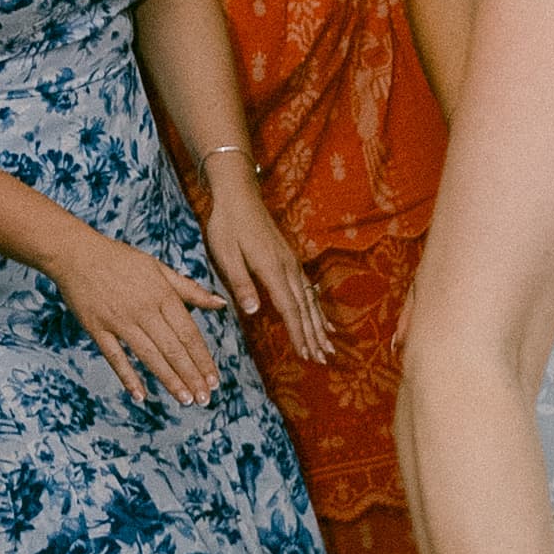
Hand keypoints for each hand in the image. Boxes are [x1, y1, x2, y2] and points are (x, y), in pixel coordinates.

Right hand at [50, 223, 229, 405]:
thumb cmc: (120, 260)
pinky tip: (141, 396)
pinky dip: (127, 376)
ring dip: (169, 379)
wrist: (75, 253)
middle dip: (191, 376)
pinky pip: (114, 356)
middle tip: (204, 399)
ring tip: (185, 400)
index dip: (202, 359)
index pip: (188, 333)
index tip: (214, 380)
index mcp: (162, 295)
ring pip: (149, 355)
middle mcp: (143, 310)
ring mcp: (118, 320)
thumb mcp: (159, 268)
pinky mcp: (96, 328)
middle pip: (172, 348)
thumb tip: (221, 304)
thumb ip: (190, 290)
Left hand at [199, 162, 335, 359]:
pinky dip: (317, 308)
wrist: (239, 195)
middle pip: (304, 308)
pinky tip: (321, 319)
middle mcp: (288, 268)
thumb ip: (241, 282)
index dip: (298, 332)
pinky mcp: (290, 260)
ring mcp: (292, 263)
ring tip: (328, 346)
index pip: (289, 308)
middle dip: (314, 334)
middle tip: (323, 358)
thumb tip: (255, 311)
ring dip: (318, 324)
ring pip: (310, 299)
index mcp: (272, 269)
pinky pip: (308, 289)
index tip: (306, 353)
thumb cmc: (227, 224)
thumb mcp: (225, 253)